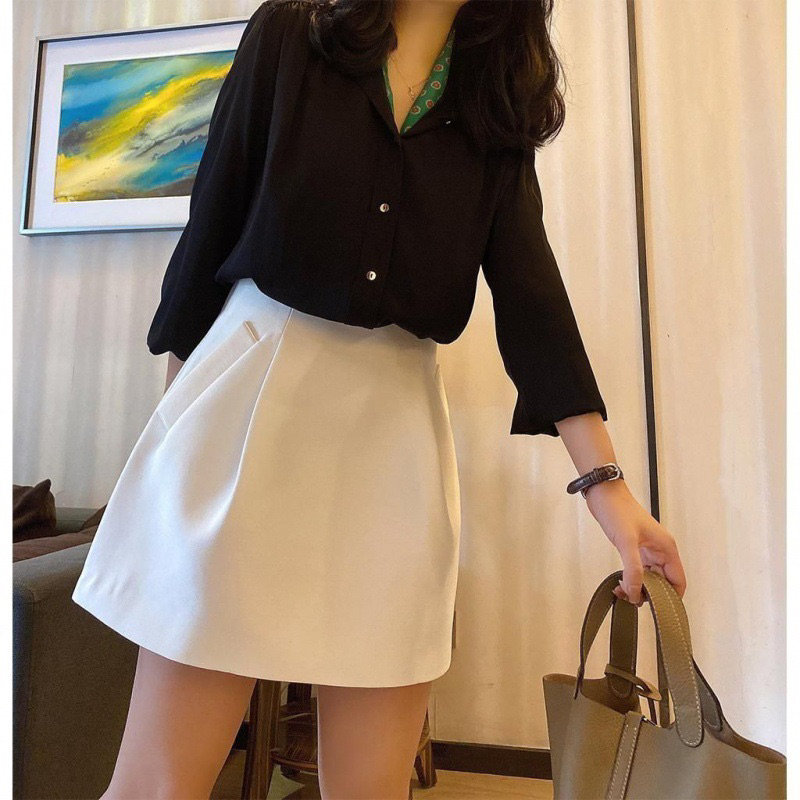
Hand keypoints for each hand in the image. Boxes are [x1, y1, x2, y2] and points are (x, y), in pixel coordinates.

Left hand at [583, 479, 686, 605]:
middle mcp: (660, 551)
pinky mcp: (635, 549)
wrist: (603, 494)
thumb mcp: (626, 542)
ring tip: (622, 592)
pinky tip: (620, 584)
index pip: (678, 582)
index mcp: (666, 549)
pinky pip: (639, 571)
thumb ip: (633, 569)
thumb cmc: (618, 511)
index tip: (656, 609)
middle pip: (663, 583)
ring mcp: (648, 550)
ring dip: (638, 588)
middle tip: (631, 599)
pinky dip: (631, 579)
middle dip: (649, 594)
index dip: (670, 598)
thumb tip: (636, 593)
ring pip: (650, 578)